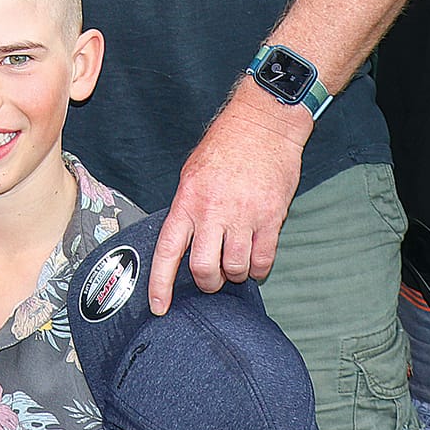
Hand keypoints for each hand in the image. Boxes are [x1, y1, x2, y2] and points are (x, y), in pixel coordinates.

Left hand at [148, 85, 306, 312]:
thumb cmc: (227, 144)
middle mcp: (214, 211)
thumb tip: (185, 240)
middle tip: (212, 276)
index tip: (158, 306)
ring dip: (235, 274)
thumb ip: (188, 208)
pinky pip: (263, 260)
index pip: (168, 250)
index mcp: (188, 200)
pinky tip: (255, 260)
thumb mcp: (192, 173)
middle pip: (205, 269)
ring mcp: (244, 215)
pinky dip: (259, 268)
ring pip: (236, 269)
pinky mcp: (271, 217)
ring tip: (235, 262)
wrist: (264, 123)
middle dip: (208, 282)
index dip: (160, 283)